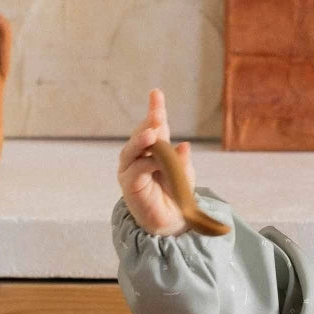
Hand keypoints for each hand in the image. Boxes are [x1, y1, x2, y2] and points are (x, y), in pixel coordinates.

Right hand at [117, 89, 192, 234]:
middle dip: (149, 122)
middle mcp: (138, 155)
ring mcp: (130, 168)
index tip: (156, 93)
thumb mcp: (184, 174)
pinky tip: (157, 162)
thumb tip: (184, 146)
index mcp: (153, 148)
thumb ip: (183, 161)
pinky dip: (148, 164)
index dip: (155, 109)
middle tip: (157, 114)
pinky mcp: (129, 183)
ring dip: (143, 140)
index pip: (153, 126)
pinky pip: (137, 169)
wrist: (171, 220)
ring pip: (133, 149)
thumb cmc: (176, 194)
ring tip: (152, 133)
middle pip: (142, 133)